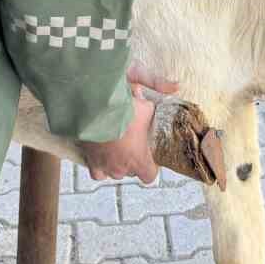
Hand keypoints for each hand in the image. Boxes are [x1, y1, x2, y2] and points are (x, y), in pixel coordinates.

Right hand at [78, 64, 180, 184]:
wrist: (93, 112)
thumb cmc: (121, 112)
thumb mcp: (147, 106)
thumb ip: (162, 100)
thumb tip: (173, 87)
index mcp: (139, 160)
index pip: (150, 176)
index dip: (151, 166)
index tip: (150, 155)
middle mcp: (122, 168)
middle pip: (132, 172)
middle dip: (134, 160)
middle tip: (134, 144)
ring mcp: (106, 167)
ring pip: (115, 172)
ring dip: (117, 163)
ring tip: (118, 148)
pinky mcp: (91, 162)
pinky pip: (97, 172)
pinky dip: (100, 166)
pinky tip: (102, 156)